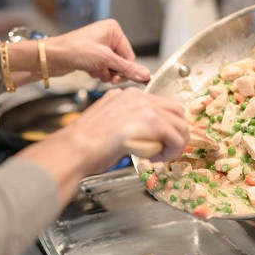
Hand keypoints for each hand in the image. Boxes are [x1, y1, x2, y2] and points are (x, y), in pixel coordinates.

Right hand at [16, 87, 187, 204]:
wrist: (75, 149)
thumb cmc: (84, 145)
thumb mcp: (107, 126)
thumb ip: (126, 125)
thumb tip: (140, 137)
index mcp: (125, 96)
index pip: (158, 105)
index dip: (165, 125)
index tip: (161, 141)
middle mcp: (137, 97)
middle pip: (175, 110)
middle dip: (177, 132)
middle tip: (169, 149)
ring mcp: (145, 107)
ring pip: (179, 124)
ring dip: (176, 143)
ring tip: (163, 157)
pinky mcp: (152, 122)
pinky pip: (175, 137)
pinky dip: (172, 151)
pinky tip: (156, 159)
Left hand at [45, 19, 150, 83]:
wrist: (53, 57)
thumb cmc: (75, 50)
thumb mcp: (105, 60)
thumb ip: (126, 68)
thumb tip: (145, 74)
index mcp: (113, 30)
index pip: (130, 55)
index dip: (125, 68)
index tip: (119, 78)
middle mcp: (107, 36)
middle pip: (121, 61)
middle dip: (114, 71)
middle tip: (108, 77)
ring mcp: (99, 46)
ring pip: (112, 66)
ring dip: (105, 73)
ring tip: (95, 71)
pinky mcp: (92, 55)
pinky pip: (103, 68)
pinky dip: (98, 72)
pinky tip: (89, 71)